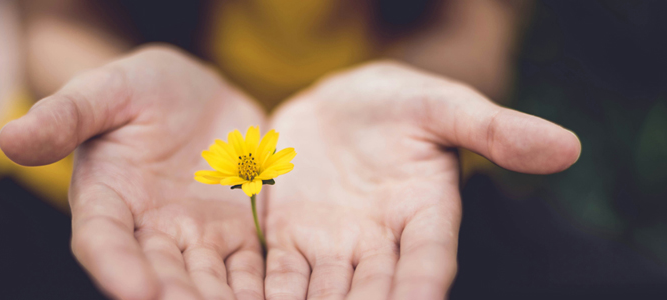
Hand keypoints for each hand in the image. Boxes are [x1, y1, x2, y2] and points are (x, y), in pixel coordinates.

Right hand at [0, 45, 265, 299]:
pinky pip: (249, 269)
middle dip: (178, 298)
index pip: (103, 240)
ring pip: (207, 282)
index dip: (116, 267)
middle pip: (160, 275)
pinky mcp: (237, 234)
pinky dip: (259, 290)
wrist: (194, 94)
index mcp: (107, 199)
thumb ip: (67, 115)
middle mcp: (149, 230)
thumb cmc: (140, 89)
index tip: (138, 291)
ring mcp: (196, 237)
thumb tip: (9, 138)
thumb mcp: (106, 91)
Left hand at [263, 61, 580, 299]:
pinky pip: (281, 277)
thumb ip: (494, 129)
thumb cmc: (400, 102)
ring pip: (325, 296)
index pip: (428, 263)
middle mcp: (382, 243)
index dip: (421, 289)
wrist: (339, 104)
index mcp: (426, 214)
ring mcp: (334, 246)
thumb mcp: (444, 105)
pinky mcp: (292, 240)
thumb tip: (567, 146)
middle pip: (374, 294)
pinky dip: (270, 298)